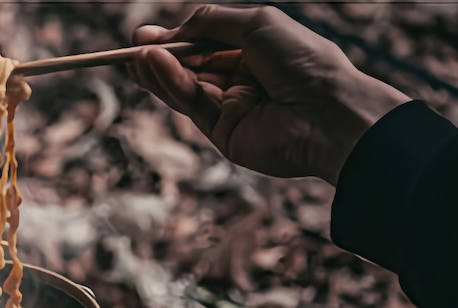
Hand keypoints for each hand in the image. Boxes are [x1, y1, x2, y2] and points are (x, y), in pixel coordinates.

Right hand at [130, 5, 410, 183]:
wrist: (327, 112)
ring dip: (159, 71)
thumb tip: (170, 31)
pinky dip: (172, 84)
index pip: (205, 46)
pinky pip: (192, 104)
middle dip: (160, 58)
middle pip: (189, 68)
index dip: (175, 41)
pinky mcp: (222, 134)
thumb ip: (209, 23)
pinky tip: (155, 65)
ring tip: (137, 56)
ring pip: (186, 87)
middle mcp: (241, 81)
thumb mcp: (255, 24)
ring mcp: (230, 109)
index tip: (144, 36)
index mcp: (254, 53)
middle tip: (130, 49)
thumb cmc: (302, 60)